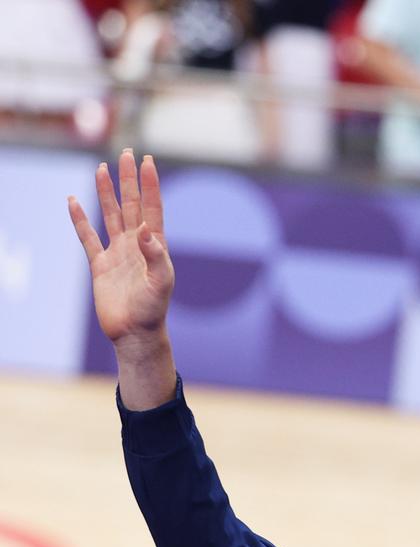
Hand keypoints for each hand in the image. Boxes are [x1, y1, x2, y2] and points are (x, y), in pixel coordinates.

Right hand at [69, 151, 173, 347]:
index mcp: (154, 246)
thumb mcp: (160, 283)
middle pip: (130, 205)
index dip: (150, 185)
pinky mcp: (100, 265)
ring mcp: (117, 253)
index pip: (152, 208)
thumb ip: (156, 255)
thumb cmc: (153, 310)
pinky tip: (73, 201)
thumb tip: (146, 228)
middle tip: (127, 154)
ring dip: (106, 192)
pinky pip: (87, 237)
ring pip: (109, 215)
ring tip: (102, 169)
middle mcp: (136, 245)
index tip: (147, 161)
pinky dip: (80, 219)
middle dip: (128, 180)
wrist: (134, 334)